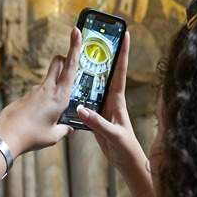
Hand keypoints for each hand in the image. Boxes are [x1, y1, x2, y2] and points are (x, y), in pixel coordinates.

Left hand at [0, 27, 81, 156]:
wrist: (5, 135)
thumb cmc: (31, 135)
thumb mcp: (54, 135)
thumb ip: (64, 129)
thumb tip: (69, 128)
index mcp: (59, 96)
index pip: (70, 66)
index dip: (75, 47)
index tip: (76, 31)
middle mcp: (47, 89)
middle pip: (58, 62)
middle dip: (66, 58)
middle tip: (72, 64)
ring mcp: (35, 91)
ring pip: (50, 78)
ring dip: (56, 84)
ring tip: (57, 109)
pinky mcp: (26, 96)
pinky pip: (40, 92)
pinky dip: (45, 98)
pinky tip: (41, 117)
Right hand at [76, 32, 155, 196]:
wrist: (127, 162)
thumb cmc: (126, 148)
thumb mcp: (112, 135)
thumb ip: (97, 122)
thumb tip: (81, 109)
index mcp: (118, 101)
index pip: (120, 72)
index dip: (123, 53)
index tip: (125, 34)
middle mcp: (111, 100)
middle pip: (107, 72)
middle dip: (105, 54)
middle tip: (98, 36)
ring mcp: (103, 107)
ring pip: (95, 84)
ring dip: (89, 71)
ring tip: (81, 54)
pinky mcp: (96, 116)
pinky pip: (87, 99)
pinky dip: (79, 91)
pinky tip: (70, 86)